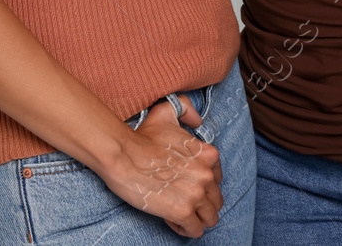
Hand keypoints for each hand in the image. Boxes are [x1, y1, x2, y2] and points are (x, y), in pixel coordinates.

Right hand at [94, 95, 221, 237]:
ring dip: (197, 219)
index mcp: (208, 154)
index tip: (188, 185)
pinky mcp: (183, 212)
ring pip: (210, 219)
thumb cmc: (142, 137)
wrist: (123, 155)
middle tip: (183, 202)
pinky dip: (185, 229)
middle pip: (216, 200)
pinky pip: (195, 231)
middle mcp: (207, 175)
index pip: (218, 179)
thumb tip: (197, 120)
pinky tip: (173, 221)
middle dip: (201, 204)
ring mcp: (196, 195)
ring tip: (180, 215)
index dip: (203, 184)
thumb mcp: (166, 112)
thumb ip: (186, 109)